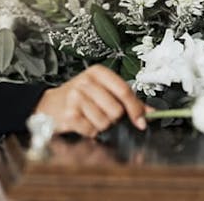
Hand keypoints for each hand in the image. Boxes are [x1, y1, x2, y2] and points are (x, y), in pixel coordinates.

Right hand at [33, 64, 148, 136]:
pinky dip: (90, 131)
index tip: (140, 122)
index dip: (135, 109)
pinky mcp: (69, 114)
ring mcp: (75, 97)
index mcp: (98, 72)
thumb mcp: (103, 90)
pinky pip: (91, 130)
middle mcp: (86, 82)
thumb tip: (151, 113)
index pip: (124, 91)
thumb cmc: (80, 97)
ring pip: (105, 122)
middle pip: (116, 110)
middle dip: (113, 118)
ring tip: (91, 117)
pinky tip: (83, 122)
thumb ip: (129, 101)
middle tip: (103, 113)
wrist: (51, 105)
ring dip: (100, 125)